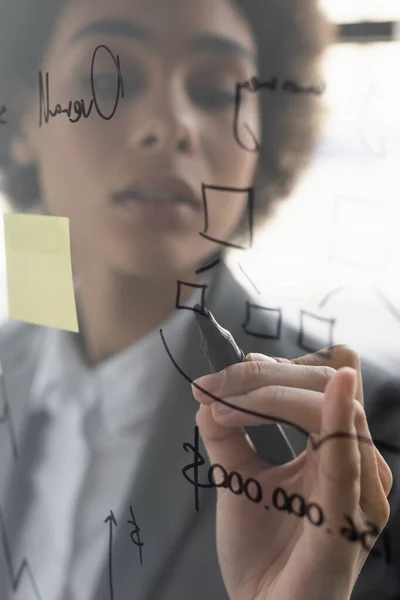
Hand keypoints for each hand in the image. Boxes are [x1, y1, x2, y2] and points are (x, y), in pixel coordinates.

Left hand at [191, 346, 392, 599]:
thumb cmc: (261, 551)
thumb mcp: (239, 477)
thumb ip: (227, 431)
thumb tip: (208, 390)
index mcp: (337, 448)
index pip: (324, 380)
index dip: (280, 368)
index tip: (231, 376)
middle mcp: (358, 462)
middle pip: (328, 382)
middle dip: (264, 378)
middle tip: (214, 390)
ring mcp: (360, 490)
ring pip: (333, 408)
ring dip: (270, 397)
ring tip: (220, 410)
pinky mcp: (347, 519)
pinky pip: (347, 460)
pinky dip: (338, 420)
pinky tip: (334, 391)